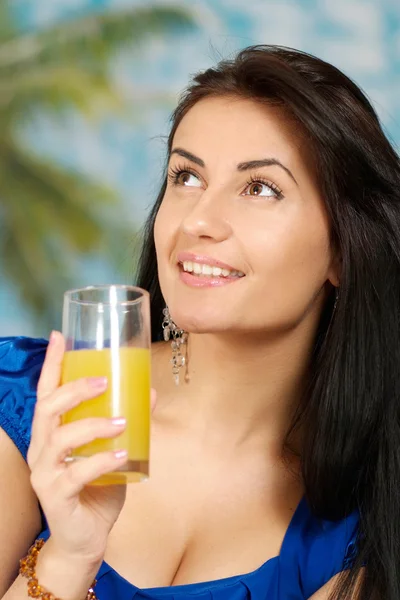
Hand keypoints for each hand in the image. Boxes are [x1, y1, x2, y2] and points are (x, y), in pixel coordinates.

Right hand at [27, 331, 155, 564]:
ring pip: (58, 440)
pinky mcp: (56, 497)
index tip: (60, 335)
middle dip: (73, 389)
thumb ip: (127, 424)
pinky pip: (76, 475)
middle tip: (104, 381)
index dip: (52, 364)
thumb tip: (151, 393)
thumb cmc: (97, 488)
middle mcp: (41, 449)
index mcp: (51, 433)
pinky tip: (122, 454)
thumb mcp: (113, 451)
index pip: (46, 392)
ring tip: (121, 421)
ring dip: (92, 426)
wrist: (86, 539)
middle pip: (47, 409)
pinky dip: (101, 461)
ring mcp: (45, 474)